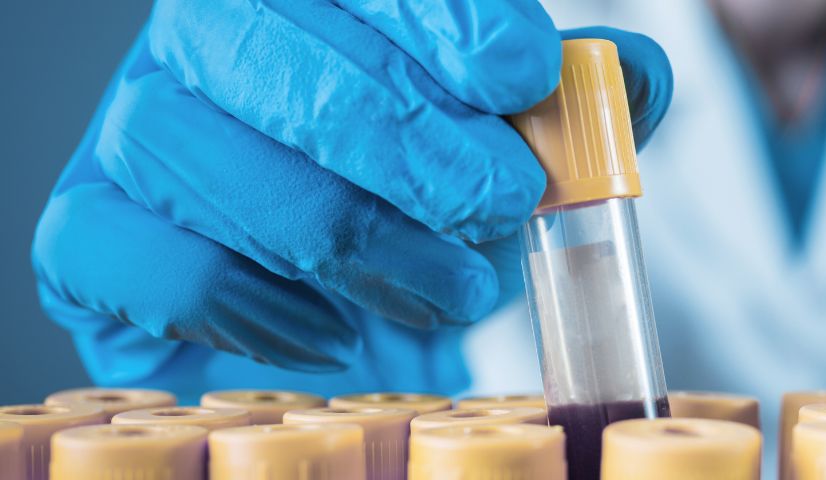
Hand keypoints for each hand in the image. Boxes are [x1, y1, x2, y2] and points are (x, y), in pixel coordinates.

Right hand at [32, 0, 671, 382]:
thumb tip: (625, 78)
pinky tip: (334, 327)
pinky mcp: (91, 231)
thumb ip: (578, 93)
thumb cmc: (423, 186)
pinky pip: (168, 271)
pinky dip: (265, 311)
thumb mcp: (516, 126)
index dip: (446, 17)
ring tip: (454, 291)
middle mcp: (209, 32)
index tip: (520, 74)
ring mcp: (138, 125)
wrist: (332, 283)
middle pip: (297, 67)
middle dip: (419, 147)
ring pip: (238, 176)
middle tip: (503, 205)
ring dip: (371, 249)